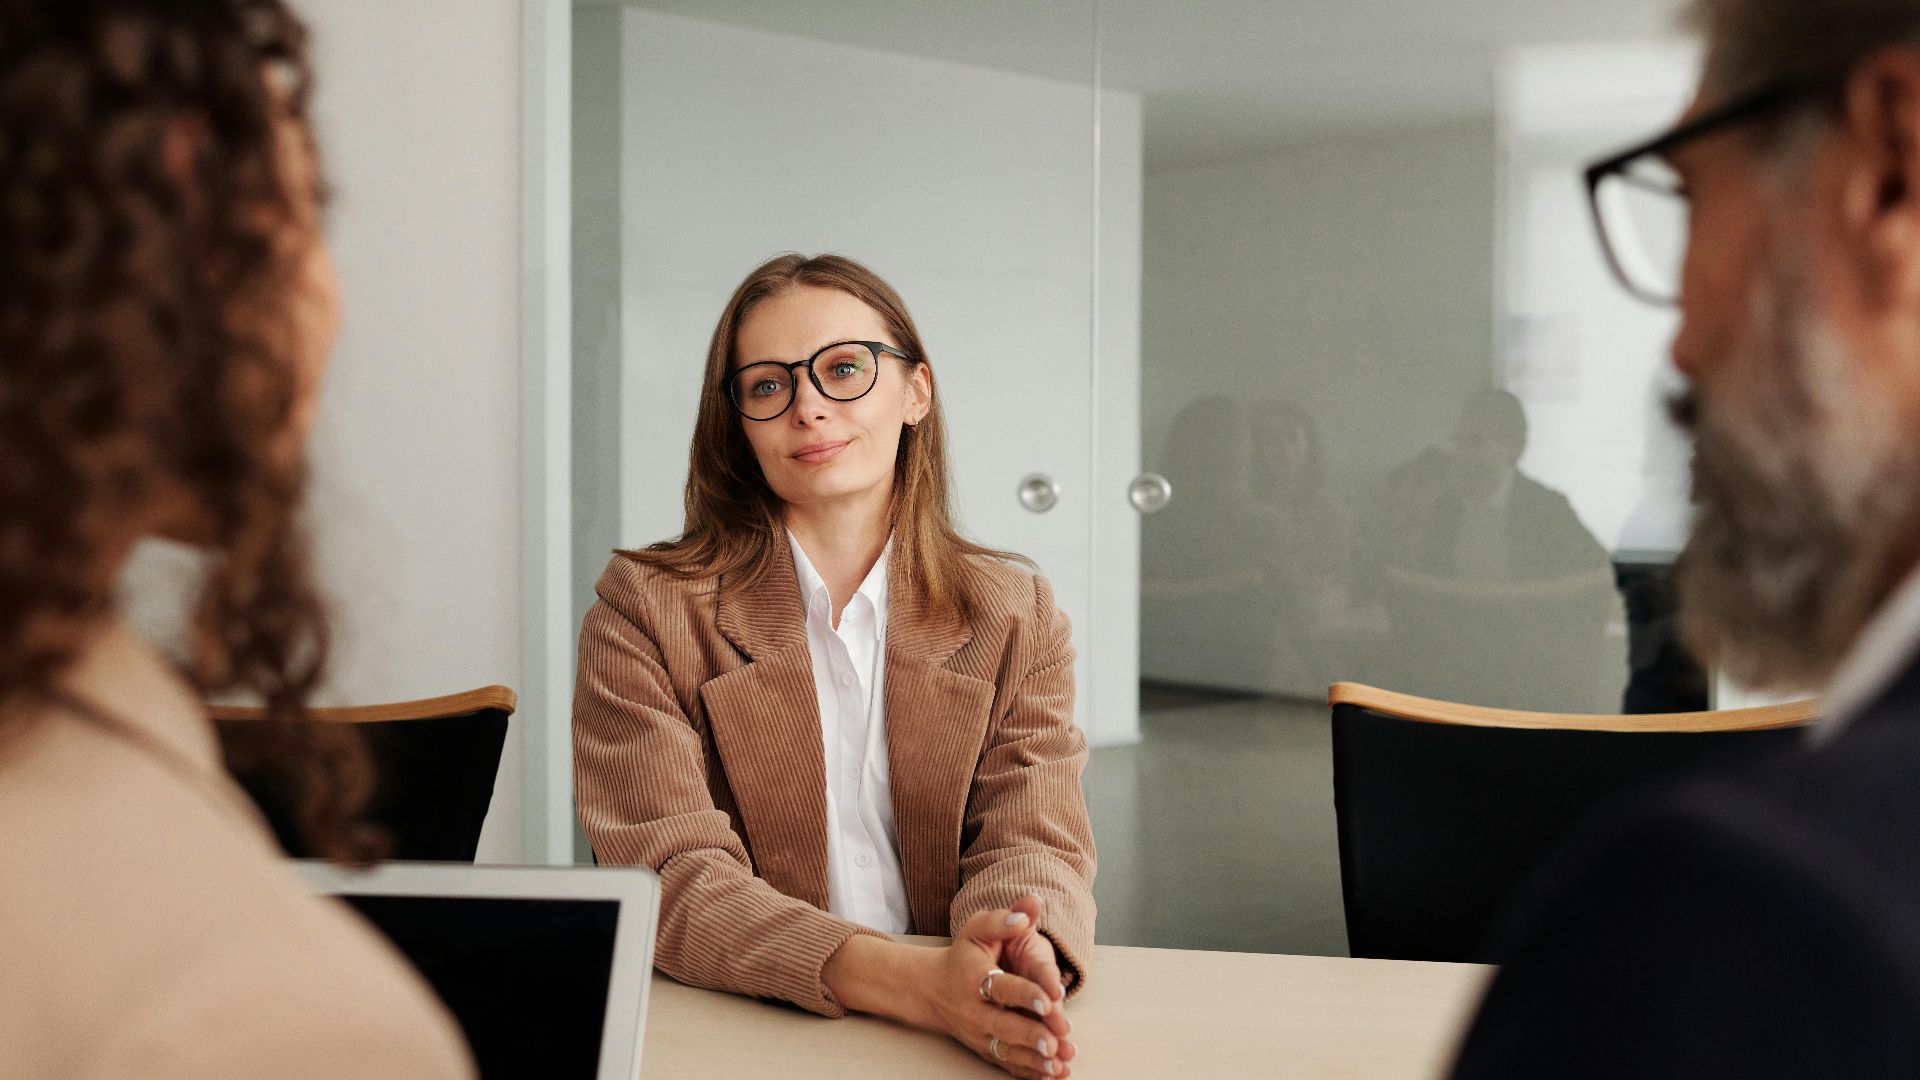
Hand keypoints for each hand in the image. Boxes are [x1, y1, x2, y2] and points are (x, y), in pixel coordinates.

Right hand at [926, 906, 1077, 1078]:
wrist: (931, 988)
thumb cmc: (962, 956)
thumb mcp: (977, 929)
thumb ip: (1004, 918)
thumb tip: (1031, 905)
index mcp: (975, 978)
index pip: (1003, 987)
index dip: (1026, 993)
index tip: (1050, 998)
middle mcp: (975, 1011)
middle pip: (1004, 1026)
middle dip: (1031, 1035)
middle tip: (1055, 1042)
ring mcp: (979, 1034)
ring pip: (1007, 1051)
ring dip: (1034, 1060)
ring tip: (1060, 1063)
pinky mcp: (986, 1048)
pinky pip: (1007, 1064)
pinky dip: (1029, 1073)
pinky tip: (1053, 1075)